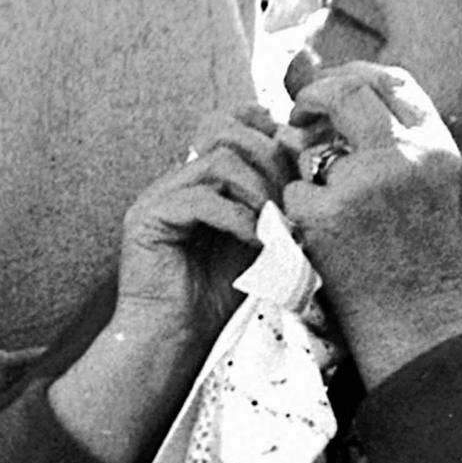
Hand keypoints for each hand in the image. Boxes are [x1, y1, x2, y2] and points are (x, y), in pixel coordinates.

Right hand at [114, 108, 294, 348]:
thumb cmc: (218, 298)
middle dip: (272, 164)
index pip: (227, 122)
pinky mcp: (147, 218)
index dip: (263, 127)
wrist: (174, 340)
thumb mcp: (259, 243)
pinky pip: (200, 198)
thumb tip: (314, 178)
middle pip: (228, 134)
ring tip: (275, 226)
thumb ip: (274, 208)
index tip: (296, 155)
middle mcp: (176, 179)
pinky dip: (236, 218)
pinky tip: (255, 242)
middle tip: (292, 204)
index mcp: (200, 179)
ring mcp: (158, 195)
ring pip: (218, 160)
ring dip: (258, 190)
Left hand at [279, 63, 461, 378]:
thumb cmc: (422, 265)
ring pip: (311, 147)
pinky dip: (297, 216)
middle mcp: (405, 156)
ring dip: (307, 174)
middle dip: (315, 95)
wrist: (422, 328)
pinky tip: (323, 244)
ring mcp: (365, 181)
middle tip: (299, 115)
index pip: (394, 81)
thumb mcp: (428, 193)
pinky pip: (292, 193)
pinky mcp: (327, 211)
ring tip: (335, 218)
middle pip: (348, 90)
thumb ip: (394, 145)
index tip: (333, 91)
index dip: (355, 77)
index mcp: (437, 149)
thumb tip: (335, 94)